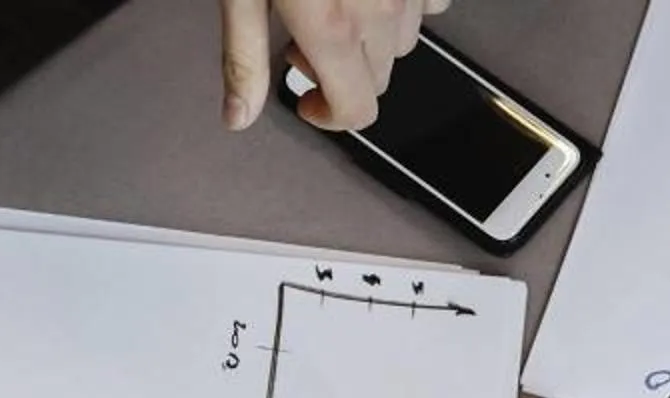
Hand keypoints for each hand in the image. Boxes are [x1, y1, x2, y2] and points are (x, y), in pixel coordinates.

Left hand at [220, 0, 444, 129]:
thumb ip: (244, 57)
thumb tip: (238, 115)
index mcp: (332, 27)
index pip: (357, 110)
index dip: (329, 115)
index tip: (308, 100)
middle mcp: (380, 10)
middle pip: (378, 80)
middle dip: (341, 74)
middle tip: (304, 38)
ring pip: (404, 43)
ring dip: (373, 40)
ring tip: (336, 6)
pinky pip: (430, 5)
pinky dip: (405, 6)